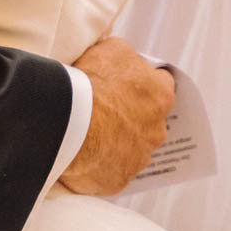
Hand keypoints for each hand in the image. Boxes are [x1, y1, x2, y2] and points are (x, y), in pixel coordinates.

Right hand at [59, 37, 174, 195]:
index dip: (144, 85)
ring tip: (87, 133)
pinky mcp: (118, 180)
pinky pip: (110, 171)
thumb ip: (128, 58)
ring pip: (130, 149)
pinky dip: (99, 164)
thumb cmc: (92, 82)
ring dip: (114, 142)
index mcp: (160, 96)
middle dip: (130, 117)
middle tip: (102, 110)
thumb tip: (128, 63)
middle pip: (147, 122)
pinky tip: (81, 153)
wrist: (68, 120)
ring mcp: (138, 159)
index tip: (128, 85)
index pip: (162, 87)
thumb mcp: (113, 49)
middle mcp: (156, 130)